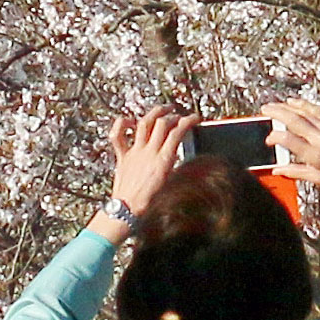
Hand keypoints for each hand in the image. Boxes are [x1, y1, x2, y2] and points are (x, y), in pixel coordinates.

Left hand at [106, 107, 191, 223]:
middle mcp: (149, 152)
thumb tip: (202, 164)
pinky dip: (121, 124)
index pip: (178, 132)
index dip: (188, 121)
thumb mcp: (173, 186)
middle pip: (162, 124)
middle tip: (178, 114)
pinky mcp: (122, 156)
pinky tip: (128, 120)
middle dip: (172, 115)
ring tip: (161, 109)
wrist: (127, 210)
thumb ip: (185, 171)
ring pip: (144, 123)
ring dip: (154, 113)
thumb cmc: (149, 202)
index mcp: (163, 160)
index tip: (194, 118)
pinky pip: (117, 136)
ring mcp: (134, 152)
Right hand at [259, 96, 319, 200]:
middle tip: (265, 109)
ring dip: (288, 106)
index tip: (269, 139)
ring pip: (306, 112)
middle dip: (277, 113)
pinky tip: (295, 103)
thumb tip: (277, 169)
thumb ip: (296, 172)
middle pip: (294, 121)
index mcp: (316, 155)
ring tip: (276, 104)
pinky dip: (305, 105)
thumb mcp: (318, 179)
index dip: (275, 137)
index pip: (289, 140)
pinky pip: (319, 111)